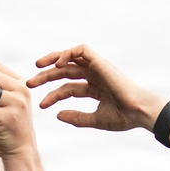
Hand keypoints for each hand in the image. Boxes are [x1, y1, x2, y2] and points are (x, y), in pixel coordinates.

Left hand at [28, 44, 165, 132]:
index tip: (41, 105)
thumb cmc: (124, 117)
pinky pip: (82, 50)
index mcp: (95, 88)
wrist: (140, 112)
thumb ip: (77, 117)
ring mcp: (98, 68)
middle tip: (30, 83)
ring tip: (37, 67)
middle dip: (46, 76)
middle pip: (65, 72)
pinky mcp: (101, 62)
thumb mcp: (96, 119)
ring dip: (52, 60)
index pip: (68, 88)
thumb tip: (57, 115)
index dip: (53, 95)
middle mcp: (95, 76)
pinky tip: (57, 65)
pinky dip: (68, 53)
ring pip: (70, 57)